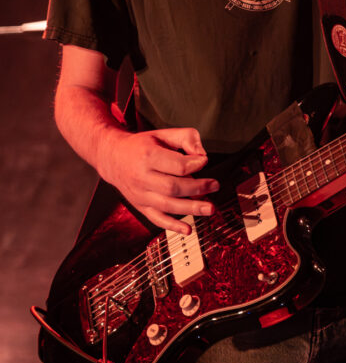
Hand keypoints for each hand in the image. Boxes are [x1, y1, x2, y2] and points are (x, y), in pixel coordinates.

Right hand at [99, 127, 218, 233]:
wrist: (113, 157)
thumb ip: (186, 138)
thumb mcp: (163, 133)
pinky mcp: (140, 206)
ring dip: (191, 208)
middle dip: (198, 188)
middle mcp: (142, 177)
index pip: (177, 165)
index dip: (196, 164)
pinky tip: (188, 230)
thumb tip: (202, 155)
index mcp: (148, 155)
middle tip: (214, 185)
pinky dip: (173, 226)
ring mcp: (140, 194)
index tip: (204, 161)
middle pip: (173, 187)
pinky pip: (156, 219)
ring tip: (210, 208)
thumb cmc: (142, 145)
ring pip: (167, 206)